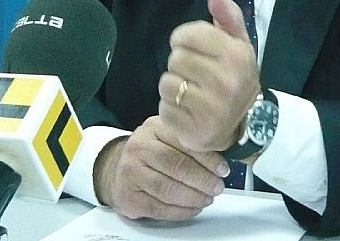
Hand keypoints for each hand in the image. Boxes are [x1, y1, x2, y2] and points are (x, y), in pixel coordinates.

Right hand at [93, 116, 227, 220]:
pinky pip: (159, 208)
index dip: (208, 157)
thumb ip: (189, 142)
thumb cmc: (150, 152)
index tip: (223, 168)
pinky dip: (181, 211)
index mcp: (154, 127)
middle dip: (203, 179)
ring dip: (194, 197)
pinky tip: (193, 208)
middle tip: (218, 186)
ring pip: (168, 189)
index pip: (184, 142)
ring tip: (208, 198)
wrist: (116, 168)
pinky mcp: (128, 196)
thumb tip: (222, 156)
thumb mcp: (166, 136)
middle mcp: (139, 147)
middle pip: (176, 165)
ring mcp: (131, 172)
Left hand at [159, 0, 260, 151]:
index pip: (186, 35)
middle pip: (175, 59)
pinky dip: (171, 109)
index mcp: (236, 55)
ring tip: (192, 92)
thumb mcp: (238, 43)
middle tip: (196, 74)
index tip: (193, 48)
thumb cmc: (236, 76)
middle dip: (181, 63)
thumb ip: (227, 15)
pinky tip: (188, 110)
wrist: (245, 125)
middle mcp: (226, 82)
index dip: (183, 39)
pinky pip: (164, 109)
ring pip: (166, 84)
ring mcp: (211, 109)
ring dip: (174, 87)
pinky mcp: (195, 131)